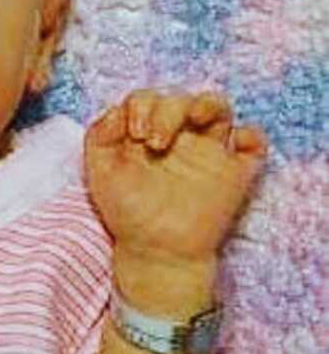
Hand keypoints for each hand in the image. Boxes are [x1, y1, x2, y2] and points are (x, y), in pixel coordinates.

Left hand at [84, 89, 267, 263]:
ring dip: (207, 105)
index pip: (148, 99)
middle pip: (181, 100)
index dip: (141, 105)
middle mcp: (179, 138)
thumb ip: (100, 136)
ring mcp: (208, 153)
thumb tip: (117, 110)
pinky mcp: (234, 173)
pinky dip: (252, 136)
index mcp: (146, 133)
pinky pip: (254, 144)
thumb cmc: (127, 215)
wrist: (156, 254)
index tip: (134, 134)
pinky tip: (234, 144)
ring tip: (194, 119)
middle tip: (153, 141)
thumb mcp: (100, 173)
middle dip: (167, 111)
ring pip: (218, 108)